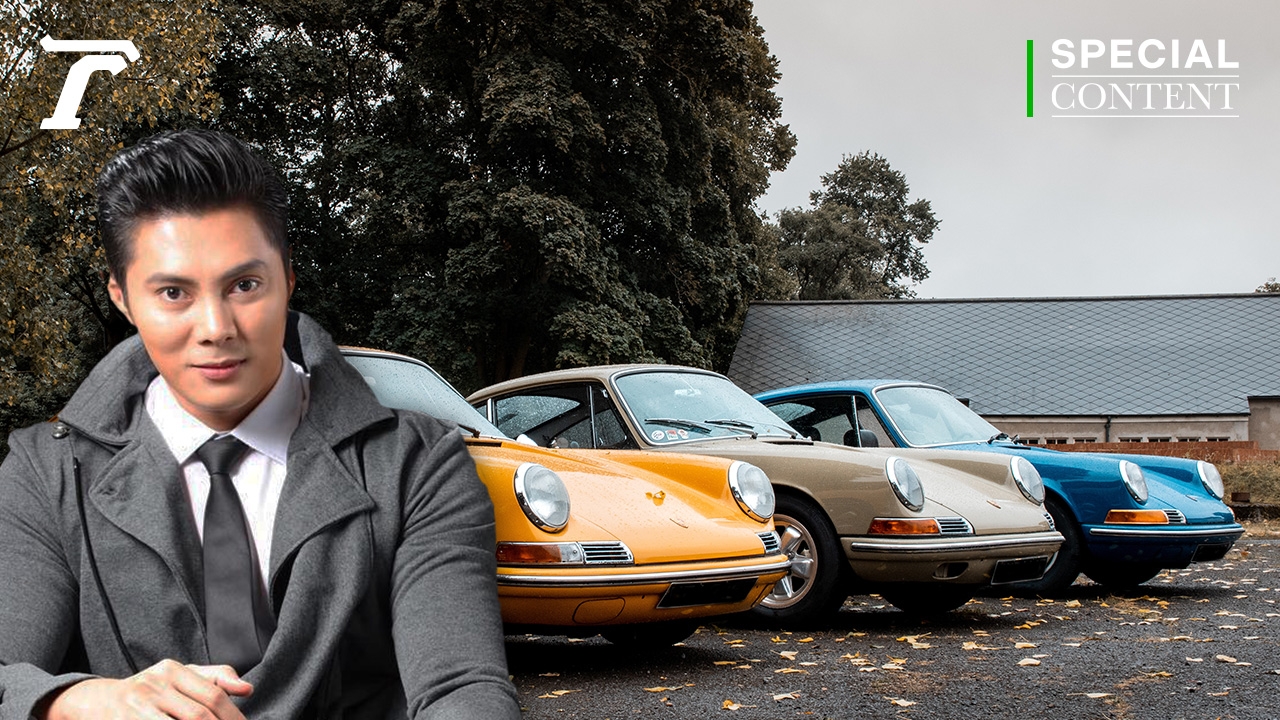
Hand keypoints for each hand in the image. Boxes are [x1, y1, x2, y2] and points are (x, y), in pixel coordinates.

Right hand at [38, 659, 252, 719]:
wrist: (96, 702)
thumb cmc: (150, 691)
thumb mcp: (180, 676)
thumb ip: (216, 678)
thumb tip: (247, 689)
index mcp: (171, 670)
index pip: (213, 694)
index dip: (233, 716)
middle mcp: (153, 685)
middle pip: (199, 716)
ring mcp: (136, 707)